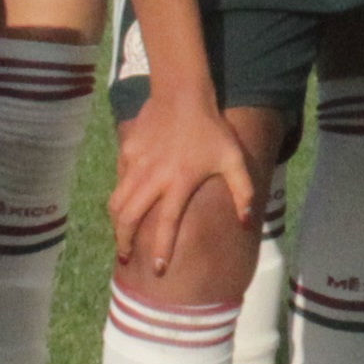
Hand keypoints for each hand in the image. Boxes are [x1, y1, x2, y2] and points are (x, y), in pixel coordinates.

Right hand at [108, 87, 253, 275]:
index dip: (161, 249)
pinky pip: (119, 180)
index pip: (166, 225)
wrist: (182, 94)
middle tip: (126, 258)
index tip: (158, 269)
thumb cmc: (211, 129)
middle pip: (129, 219)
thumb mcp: (234, 159)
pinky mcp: (126, 153)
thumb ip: (243, 192)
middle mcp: (152, 179)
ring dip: (117, 223)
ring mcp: (135, 165)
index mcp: (178, 183)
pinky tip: (126, 203)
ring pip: (117, 202)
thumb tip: (247, 222)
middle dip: (125, 243)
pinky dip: (120, 195)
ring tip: (120, 237)